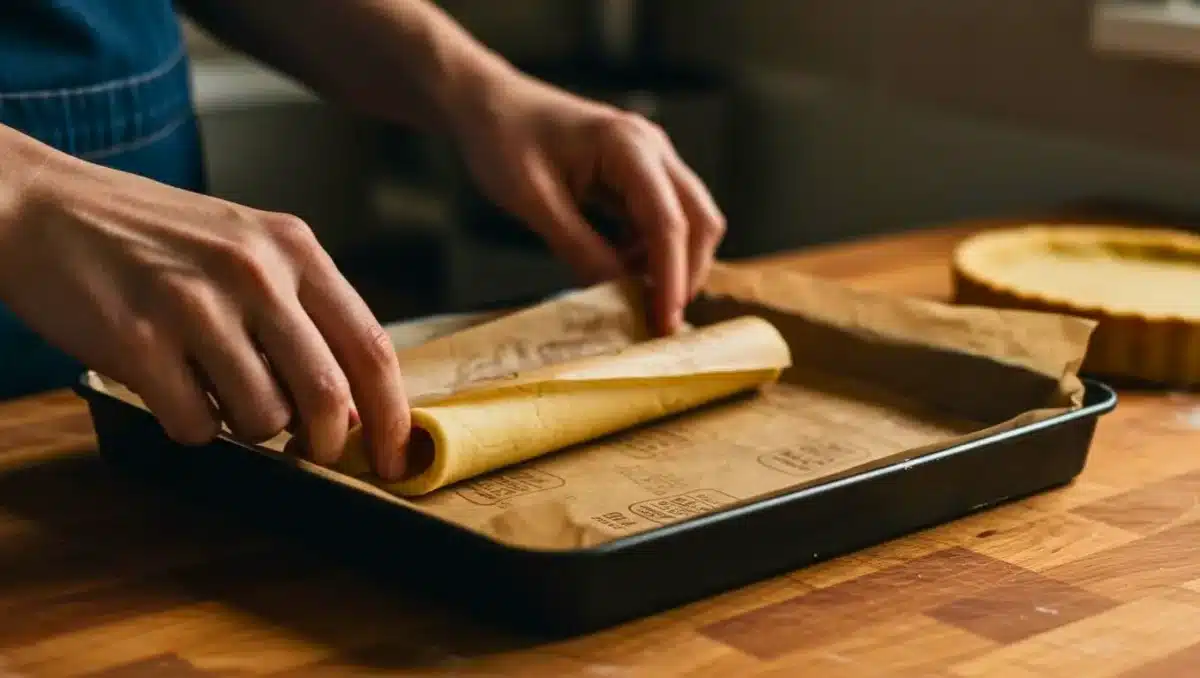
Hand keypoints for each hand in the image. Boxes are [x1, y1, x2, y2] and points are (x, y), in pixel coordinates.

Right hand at [0, 141, 411, 479]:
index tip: (396, 461)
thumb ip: (300, 312)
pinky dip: (189, 427)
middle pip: (328, 396)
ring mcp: (196, 305)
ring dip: (247, 430)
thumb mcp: (244, 248)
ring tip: (214, 390)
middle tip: (309, 453)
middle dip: (325, 444)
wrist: (40, 205)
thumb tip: (348, 406)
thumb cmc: (150, 236)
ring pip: (263, 419)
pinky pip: (194, 426)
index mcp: (293, 248)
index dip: (393, 417)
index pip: (371, 347)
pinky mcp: (140, 340)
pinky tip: (170, 388)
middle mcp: (254, 271)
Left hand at [448, 69, 725, 334]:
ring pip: (688, 221)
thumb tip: (617, 294)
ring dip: (671, 264)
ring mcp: (649, 160)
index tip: (665, 322)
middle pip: (699, 220)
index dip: (672, 277)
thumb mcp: (532, 200)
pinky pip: (661, 219)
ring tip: (638, 301)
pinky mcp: (637, 175)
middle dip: (687, 273)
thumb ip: (577, 246)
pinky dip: (650, 252)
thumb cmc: (503, 139)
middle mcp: (652, 149)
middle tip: (661, 323)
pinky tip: (621, 271)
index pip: (669, 221)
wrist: (487, 104)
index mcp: (629, 147)